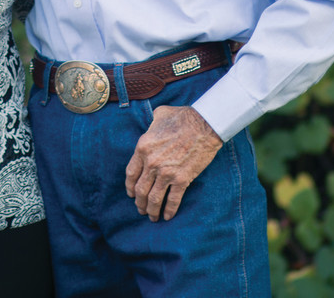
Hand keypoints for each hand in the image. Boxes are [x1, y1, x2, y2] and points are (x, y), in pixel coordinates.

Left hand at [124, 105, 223, 220]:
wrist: (204, 125)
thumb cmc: (182, 117)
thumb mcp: (159, 115)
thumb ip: (151, 125)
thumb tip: (151, 126)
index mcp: (143, 148)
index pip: (131, 173)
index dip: (130, 187)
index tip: (131, 194)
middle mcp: (151, 163)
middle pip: (140, 189)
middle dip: (139, 203)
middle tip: (141, 210)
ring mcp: (166, 173)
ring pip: (154, 198)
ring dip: (151, 210)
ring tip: (152, 217)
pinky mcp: (182, 179)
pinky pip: (172, 200)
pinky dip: (169, 210)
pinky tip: (168, 216)